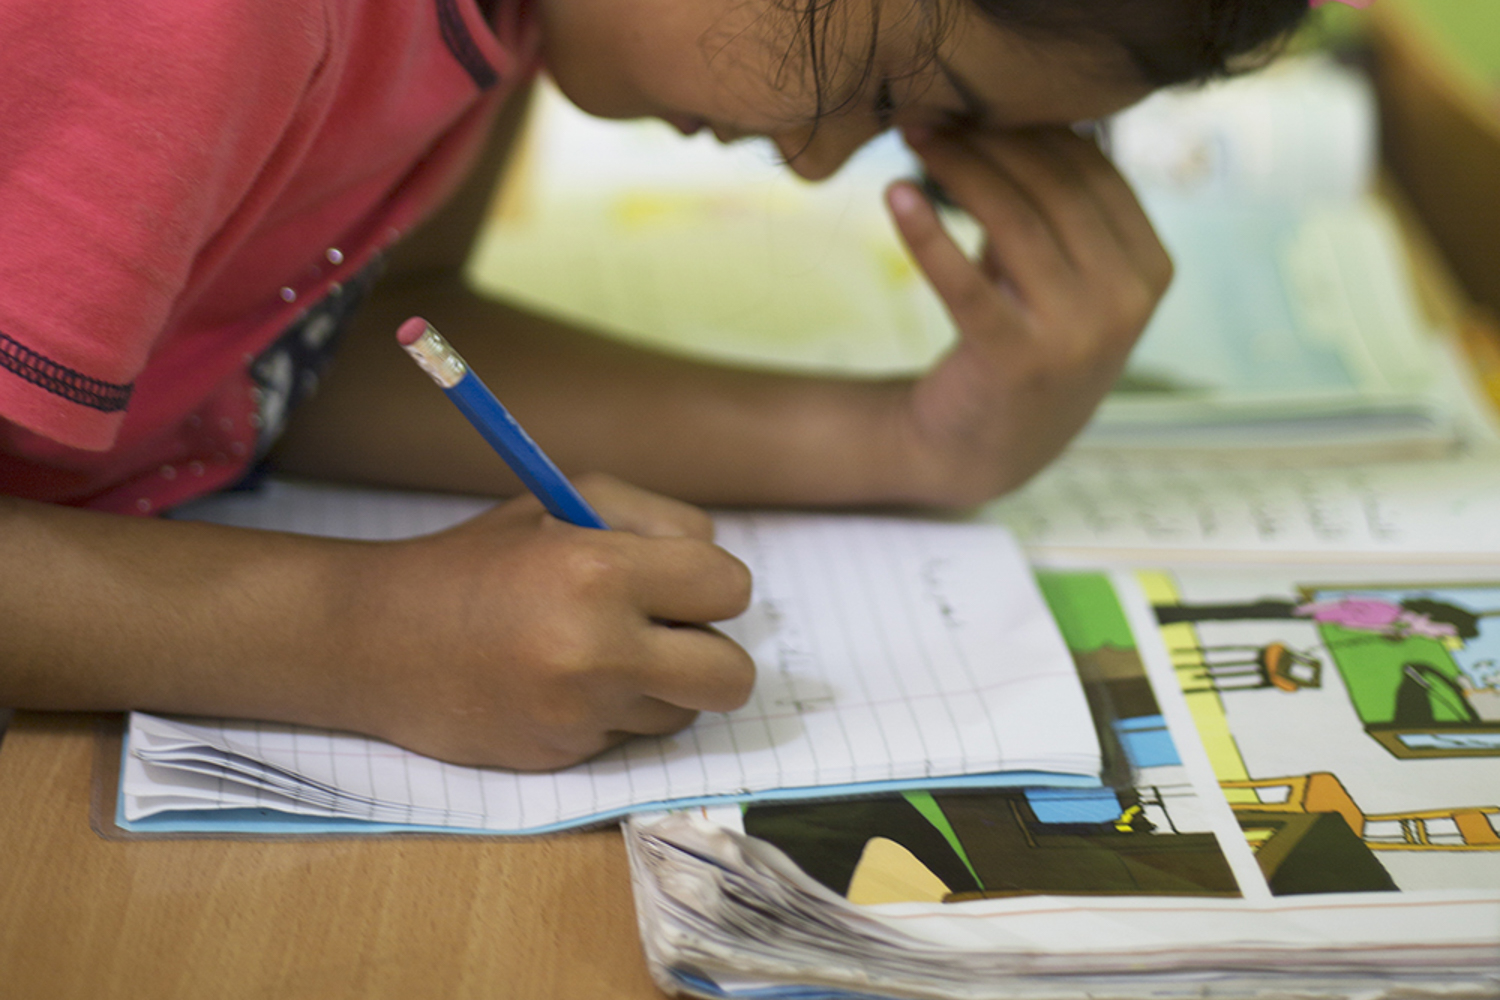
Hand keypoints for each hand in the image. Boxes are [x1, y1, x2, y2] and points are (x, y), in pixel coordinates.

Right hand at [336, 474, 753, 769]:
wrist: (377, 640)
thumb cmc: (480, 561)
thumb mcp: (564, 503)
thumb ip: (655, 525)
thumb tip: (721, 581)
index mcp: (600, 570)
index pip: (729, 587)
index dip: (710, 584)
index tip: (681, 584)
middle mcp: (596, 649)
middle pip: (731, 676)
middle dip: (711, 654)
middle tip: (669, 635)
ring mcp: (579, 713)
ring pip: (683, 713)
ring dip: (659, 686)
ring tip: (598, 654)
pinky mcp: (563, 757)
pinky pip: (630, 737)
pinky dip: (611, 713)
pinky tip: (559, 686)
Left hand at [885, 126, 1171, 504]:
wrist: (986, 447)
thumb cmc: (1022, 342)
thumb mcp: (1062, 276)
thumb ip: (1056, 209)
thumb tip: (1013, 115)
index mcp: (1151, 270)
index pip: (1094, 175)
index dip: (1033, 129)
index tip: (978, 102)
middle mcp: (1126, 302)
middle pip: (1055, 189)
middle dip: (990, 140)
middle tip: (934, 113)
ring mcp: (1077, 336)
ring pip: (1015, 222)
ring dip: (957, 169)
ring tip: (914, 137)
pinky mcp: (1015, 362)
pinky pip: (965, 283)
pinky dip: (927, 235)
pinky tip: (895, 196)